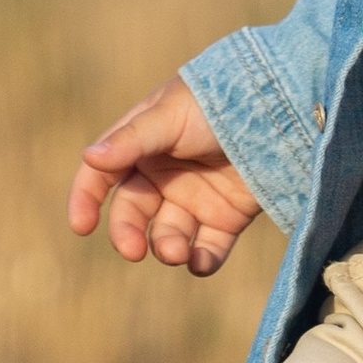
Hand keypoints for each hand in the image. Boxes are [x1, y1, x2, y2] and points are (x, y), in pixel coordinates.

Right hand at [68, 77, 262, 275]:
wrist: (281, 105)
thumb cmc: (218, 101)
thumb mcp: (170, 116)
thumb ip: (131, 140)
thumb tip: (89, 158)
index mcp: (142, 144)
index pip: (103, 175)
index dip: (86, 199)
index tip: (82, 225)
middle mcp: (164, 173)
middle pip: (133, 212)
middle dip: (128, 233)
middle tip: (132, 250)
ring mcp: (195, 196)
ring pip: (168, 234)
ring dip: (167, 247)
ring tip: (176, 251)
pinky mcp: (228, 216)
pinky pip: (208, 248)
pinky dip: (202, 260)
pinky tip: (201, 262)